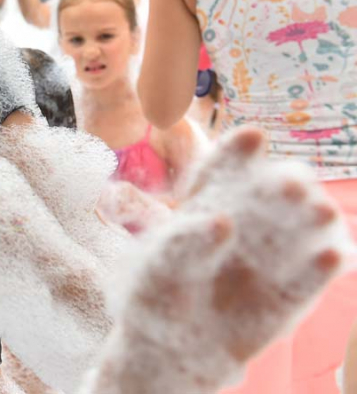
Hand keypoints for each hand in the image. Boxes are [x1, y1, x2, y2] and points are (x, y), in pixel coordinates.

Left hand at [89, 128, 348, 393]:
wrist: (168, 353)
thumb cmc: (156, 298)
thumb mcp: (158, 268)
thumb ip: (185, 243)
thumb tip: (222, 221)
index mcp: (204, 208)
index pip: (222, 173)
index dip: (238, 154)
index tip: (252, 137)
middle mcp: (244, 228)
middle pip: (269, 195)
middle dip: (282, 184)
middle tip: (289, 182)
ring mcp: (267, 262)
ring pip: (297, 232)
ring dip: (312, 219)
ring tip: (320, 212)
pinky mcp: (283, 301)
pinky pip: (304, 284)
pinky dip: (319, 270)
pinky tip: (334, 257)